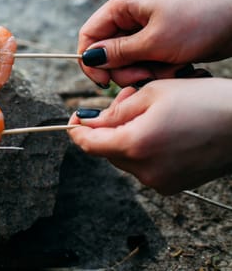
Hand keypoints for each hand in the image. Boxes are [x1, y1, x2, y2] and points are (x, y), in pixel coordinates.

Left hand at [67, 78, 231, 194]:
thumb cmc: (203, 100)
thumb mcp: (152, 93)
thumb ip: (114, 111)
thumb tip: (87, 122)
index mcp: (135, 145)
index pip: (89, 144)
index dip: (77, 130)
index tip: (76, 116)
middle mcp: (144, 171)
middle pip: (107, 149)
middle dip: (109, 124)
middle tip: (128, 98)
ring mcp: (160, 182)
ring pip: (125, 157)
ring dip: (126, 134)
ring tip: (149, 110)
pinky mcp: (173, 185)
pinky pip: (145, 165)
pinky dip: (143, 147)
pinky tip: (161, 128)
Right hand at [78, 0, 231, 86]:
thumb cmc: (199, 21)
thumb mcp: (153, 41)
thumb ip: (118, 53)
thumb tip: (89, 59)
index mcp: (122, 6)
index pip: (89, 35)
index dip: (90, 61)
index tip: (103, 82)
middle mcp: (129, 16)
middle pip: (108, 53)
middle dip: (126, 69)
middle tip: (148, 73)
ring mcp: (144, 29)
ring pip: (127, 62)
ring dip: (146, 72)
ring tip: (169, 68)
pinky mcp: (158, 41)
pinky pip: (146, 63)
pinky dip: (159, 70)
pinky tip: (177, 66)